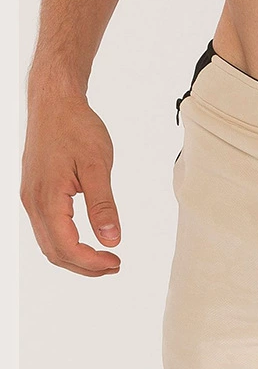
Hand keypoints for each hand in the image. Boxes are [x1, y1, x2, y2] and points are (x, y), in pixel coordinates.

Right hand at [21, 95, 121, 276]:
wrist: (55, 103)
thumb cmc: (76, 128)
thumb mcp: (97, 167)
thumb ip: (103, 206)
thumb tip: (111, 239)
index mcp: (47, 198)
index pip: (66, 246)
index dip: (92, 262)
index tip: (116, 261)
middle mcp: (33, 201)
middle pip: (55, 252)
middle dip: (85, 266)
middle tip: (115, 265)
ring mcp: (31, 197)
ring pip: (49, 243)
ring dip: (76, 257)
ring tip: (105, 258)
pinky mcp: (36, 192)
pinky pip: (47, 229)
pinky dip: (67, 242)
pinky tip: (88, 241)